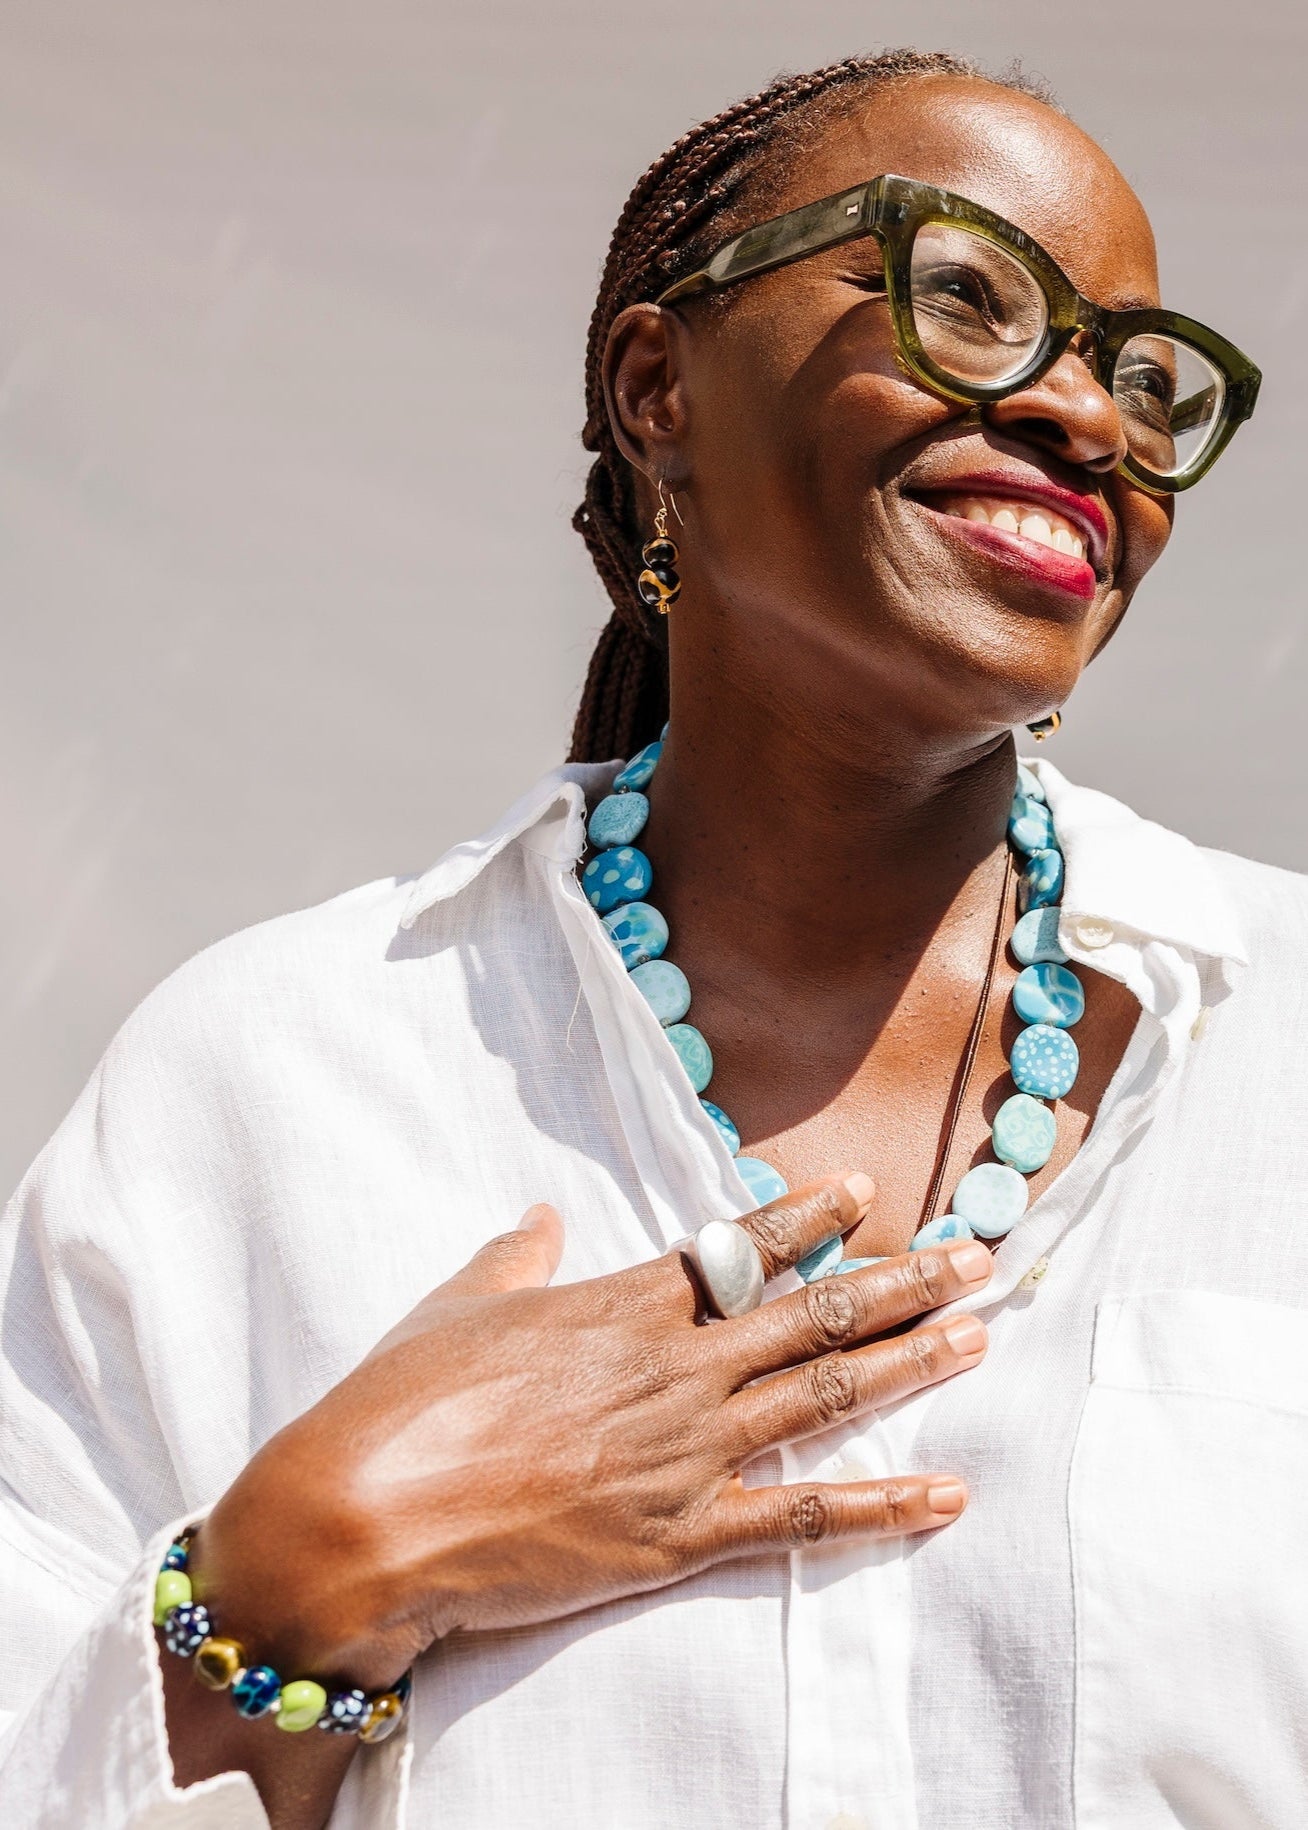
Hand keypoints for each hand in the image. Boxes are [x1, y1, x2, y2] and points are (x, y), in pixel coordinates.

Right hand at [191, 1175, 990, 1688]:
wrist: (368, 1512)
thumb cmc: (402, 1402)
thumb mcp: (456, 1307)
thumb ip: (511, 1257)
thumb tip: (536, 1218)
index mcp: (621, 1305)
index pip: (737, 1247)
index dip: (807, 1218)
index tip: (864, 1192)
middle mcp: (674, 1368)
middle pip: (811, 1315)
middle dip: (900, 1283)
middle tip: (974, 1258)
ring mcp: (685, 1450)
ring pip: (825, 1396)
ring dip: (910, 1362)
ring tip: (977, 1333)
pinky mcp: (679, 1534)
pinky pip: (802, 1518)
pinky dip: (881, 1507)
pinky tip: (945, 1493)